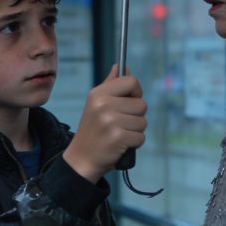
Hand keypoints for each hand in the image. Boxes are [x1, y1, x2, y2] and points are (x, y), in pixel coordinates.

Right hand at [63, 65, 146, 182]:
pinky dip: (134, 143)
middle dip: (136, 116)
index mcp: (98, 94)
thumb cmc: (93, 130)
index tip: (130, 101)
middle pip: (141, 104)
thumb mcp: (95, 104)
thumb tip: (121, 66)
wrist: (82, 159)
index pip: (131, 81)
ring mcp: (111, 121)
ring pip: (143, 122)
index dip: (136, 91)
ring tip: (119, 134)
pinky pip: (141, 137)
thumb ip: (110, 85)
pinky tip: (121, 144)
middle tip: (120, 124)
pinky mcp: (118, 138)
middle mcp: (103, 105)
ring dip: (135, 130)